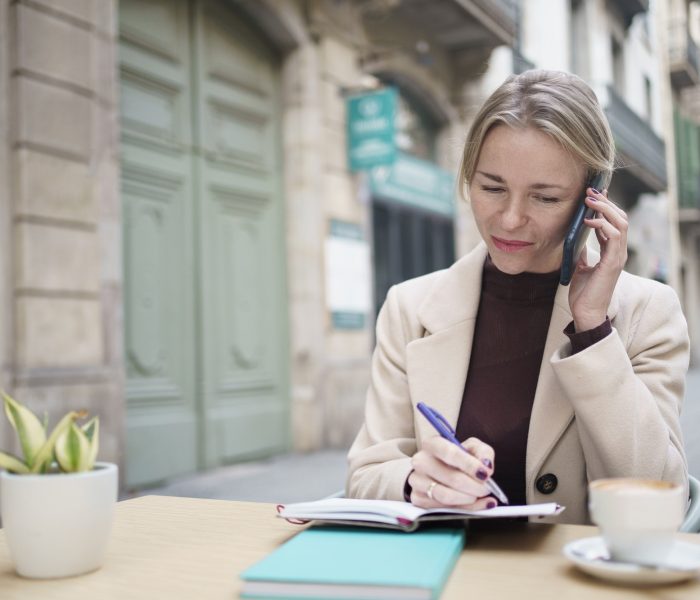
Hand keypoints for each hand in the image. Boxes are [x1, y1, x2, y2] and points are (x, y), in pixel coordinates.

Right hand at [407, 436, 496, 508]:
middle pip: (450, 477)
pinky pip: (442, 509)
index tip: (485, 473)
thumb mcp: (472, 448)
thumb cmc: (456, 458)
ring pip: (445, 496)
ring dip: (468, 499)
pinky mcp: (418, 498)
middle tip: (486, 488)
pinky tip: (476, 504)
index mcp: (433, 444)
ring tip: (479, 495)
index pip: (449, 452)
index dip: (469, 464)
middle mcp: (421, 461)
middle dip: (474, 486)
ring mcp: (417, 481)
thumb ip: (483, 452)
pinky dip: (464, 509)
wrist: (437, 469)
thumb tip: (486, 466)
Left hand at [568, 187, 627, 331]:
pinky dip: (603, 225)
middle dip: (605, 202)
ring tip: (589, 200)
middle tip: (590, 191)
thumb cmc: (583, 292)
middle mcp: (618, 251)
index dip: (605, 206)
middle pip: (620, 218)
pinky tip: (589, 221)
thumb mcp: (580, 266)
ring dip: (605, 209)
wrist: (585, 312)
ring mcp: (618, 256)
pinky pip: (615, 236)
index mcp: (611, 251)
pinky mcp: (613, 262)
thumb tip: (576, 237)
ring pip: (621, 223)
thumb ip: (582, 251)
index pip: (613, 222)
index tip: (594, 193)